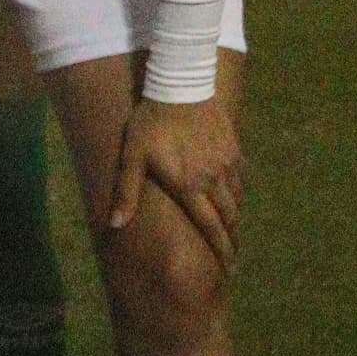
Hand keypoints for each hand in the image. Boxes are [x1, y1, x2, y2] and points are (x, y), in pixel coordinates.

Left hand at [108, 93, 243, 266]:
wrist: (181, 86)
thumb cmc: (150, 123)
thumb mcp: (132, 156)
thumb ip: (127, 192)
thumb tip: (115, 224)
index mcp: (189, 187)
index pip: (210, 228)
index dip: (221, 250)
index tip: (229, 269)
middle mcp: (213, 180)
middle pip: (229, 218)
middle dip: (232, 240)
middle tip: (232, 256)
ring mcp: (227, 164)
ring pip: (238, 200)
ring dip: (236, 218)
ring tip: (232, 229)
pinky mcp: (234, 149)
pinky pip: (241, 179)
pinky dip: (239, 193)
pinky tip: (234, 196)